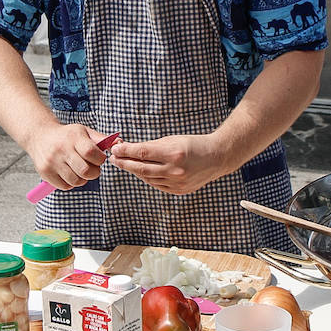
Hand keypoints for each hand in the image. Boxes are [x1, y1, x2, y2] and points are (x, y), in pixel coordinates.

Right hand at [28, 123, 111, 190]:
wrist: (40, 136)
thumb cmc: (67, 135)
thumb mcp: (84, 132)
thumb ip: (101, 139)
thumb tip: (119, 144)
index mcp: (74, 137)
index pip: (92, 153)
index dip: (100, 159)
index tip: (98, 158)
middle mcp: (61, 149)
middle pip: (86, 171)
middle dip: (94, 172)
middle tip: (92, 168)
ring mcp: (52, 162)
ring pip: (76, 181)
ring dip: (82, 179)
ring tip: (80, 170)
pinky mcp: (45, 173)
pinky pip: (65, 186)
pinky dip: (71, 183)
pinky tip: (69, 173)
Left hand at [107, 134, 229, 194]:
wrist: (216, 157)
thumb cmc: (193, 145)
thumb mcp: (172, 140)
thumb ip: (150, 146)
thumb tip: (128, 148)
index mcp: (174, 154)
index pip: (143, 153)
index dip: (126, 151)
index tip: (115, 149)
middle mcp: (175, 170)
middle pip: (142, 168)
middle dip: (125, 163)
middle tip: (114, 158)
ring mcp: (177, 183)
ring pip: (147, 178)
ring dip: (134, 171)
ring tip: (125, 163)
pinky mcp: (179, 190)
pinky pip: (157, 185)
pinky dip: (147, 178)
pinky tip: (140, 172)